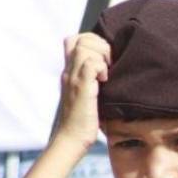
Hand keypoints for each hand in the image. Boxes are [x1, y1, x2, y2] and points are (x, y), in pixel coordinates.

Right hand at [55, 33, 110, 150]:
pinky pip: (90, 63)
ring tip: (106, 73)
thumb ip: (91, 80)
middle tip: (108, 64)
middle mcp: (69, 71)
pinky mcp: (81, 87)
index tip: (104, 58)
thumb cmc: (82, 121)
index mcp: (70, 72)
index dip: (92, 41)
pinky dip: (101, 67)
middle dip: (99, 45)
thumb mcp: (87, 95)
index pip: (74, 40)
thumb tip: (108, 72)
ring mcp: (73, 78)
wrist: (72, 139)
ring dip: (101, 55)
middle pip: (79, 38)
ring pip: (84, 47)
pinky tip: (104, 81)